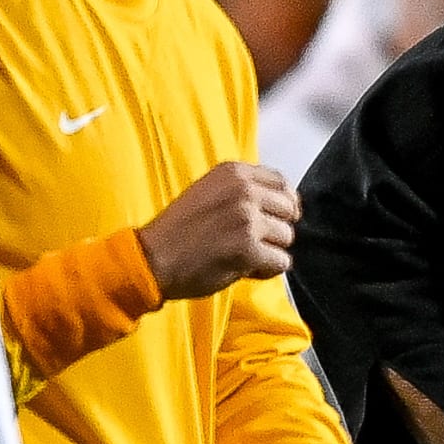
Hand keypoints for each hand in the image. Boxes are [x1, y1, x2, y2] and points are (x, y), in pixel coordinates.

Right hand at [138, 164, 299, 299]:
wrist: (154, 258)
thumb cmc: (180, 229)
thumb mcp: (210, 192)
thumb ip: (244, 191)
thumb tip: (285, 203)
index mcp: (234, 173)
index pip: (282, 182)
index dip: (285, 204)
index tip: (275, 218)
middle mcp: (243, 190)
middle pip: (289, 211)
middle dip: (276, 229)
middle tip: (253, 241)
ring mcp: (247, 219)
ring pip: (286, 237)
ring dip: (270, 251)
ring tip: (243, 254)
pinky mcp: (249, 248)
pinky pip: (281, 262)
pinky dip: (266, 270)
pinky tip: (244, 268)